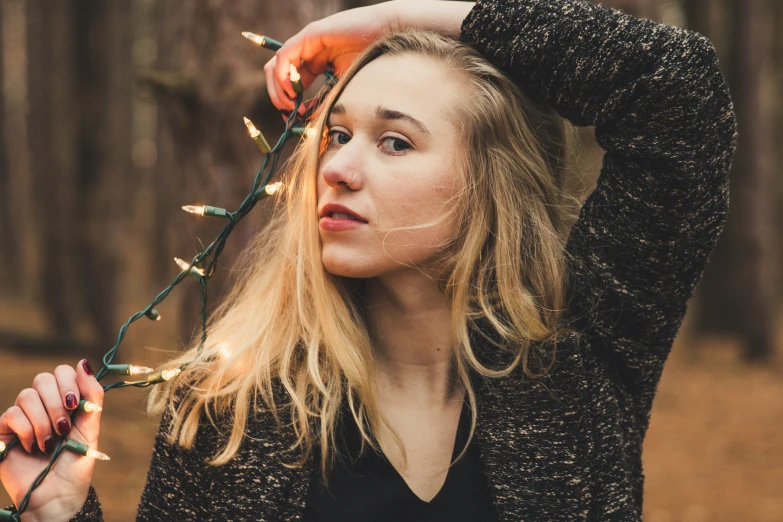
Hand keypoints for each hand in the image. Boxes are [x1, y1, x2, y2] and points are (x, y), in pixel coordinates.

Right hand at [0, 360, 103, 521]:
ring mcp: (22, 417)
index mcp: (64, 401)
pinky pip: (12, 414)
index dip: (69, 382)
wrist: (58, 495)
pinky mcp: (4, 431)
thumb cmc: (76, 463)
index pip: (62, 371)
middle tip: (64, 427)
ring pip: (27, 395)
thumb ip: (91, 395)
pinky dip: (28, 430)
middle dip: (57, 403)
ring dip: (44, 420)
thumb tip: (84, 362)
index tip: (75, 404)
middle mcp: (42, 405)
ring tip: (51, 442)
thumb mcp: (91, 428)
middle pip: (43, 378)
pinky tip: (35, 447)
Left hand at [264, 1, 474, 115]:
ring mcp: (308, 43)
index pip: (292, 84)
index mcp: (317, 64)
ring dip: (278, 89)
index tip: (293, 120)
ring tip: (290, 105)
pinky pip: (284, 56)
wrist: (389, 38)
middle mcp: (309, 53)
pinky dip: (283, 76)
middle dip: (280, 98)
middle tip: (288, 114)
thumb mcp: (345, 90)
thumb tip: (312, 125)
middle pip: (279, 76)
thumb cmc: (374, 63)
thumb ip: (328, 103)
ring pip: (276, 67)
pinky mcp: (310, 35)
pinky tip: (294, 92)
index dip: (288, 104)